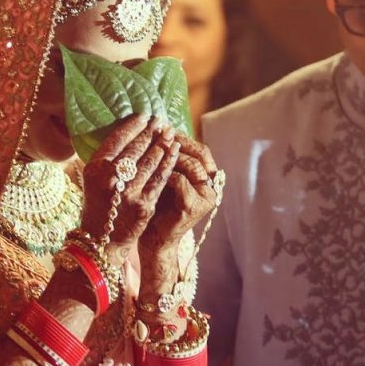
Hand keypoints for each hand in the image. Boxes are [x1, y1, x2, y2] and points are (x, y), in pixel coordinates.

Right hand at [78, 115, 179, 264]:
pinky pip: (160, 179)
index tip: (144, 117)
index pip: (117, 140)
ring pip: (150, 162)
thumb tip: (127, 132)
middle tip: (161, 121)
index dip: (133, 126)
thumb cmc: (98, 205)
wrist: (102, 240)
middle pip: (135, 149)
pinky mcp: (144, 204)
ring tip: (170, 133)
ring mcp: (128, 192)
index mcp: (95, 168)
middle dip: (151, 133)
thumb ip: (107, 159)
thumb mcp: (93, 179)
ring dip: (162, 144)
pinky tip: (174, 152)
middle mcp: (110, 179)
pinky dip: (168, 163)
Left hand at [139, 135, 218, 257]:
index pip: (201, 150)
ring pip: (193, 166)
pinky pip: (182, 182)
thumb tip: (160, 128)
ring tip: (156, 149)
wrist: (154, 238)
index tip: (164, 129)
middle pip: (201, 154)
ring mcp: (206, 198)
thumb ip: (169, 158)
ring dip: (173, 156)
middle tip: (161, 135)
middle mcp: (211, 187)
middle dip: (179, 143)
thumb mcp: (165, 177)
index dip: (183, 138)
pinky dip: (167, 174)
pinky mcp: (194, 207)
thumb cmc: (157, 204)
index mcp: (207, 178)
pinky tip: (153, 171)